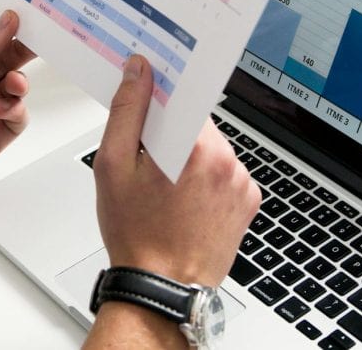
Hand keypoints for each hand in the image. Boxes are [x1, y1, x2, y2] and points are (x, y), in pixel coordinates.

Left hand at [0, 11, 35, 249]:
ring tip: (12, 84)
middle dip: (20, 51)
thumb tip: (7, 22)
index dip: (4, 24)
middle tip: (37, 44)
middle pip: (4, 60)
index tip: (24, 15)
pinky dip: (17, 112)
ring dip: (19, 82)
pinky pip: (15, 121)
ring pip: (13, 90)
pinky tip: (5, 109)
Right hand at [93, 55, 259, 286]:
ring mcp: (241, 182)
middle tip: (148, 159)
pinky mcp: (248, 201)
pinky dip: (207, 178)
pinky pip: (226, 172)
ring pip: (212, 147)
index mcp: (195, 146)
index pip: (185, 94)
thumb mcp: (113, 166)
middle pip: (198, 122)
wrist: (163, 289)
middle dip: (173, 132)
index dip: (164, 95)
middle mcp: (226, 161)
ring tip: (166, 187)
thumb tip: (138, 71)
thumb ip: (126, 111)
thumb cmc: (136, 235)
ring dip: (191, 155)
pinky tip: (185, 199)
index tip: (149, 99)